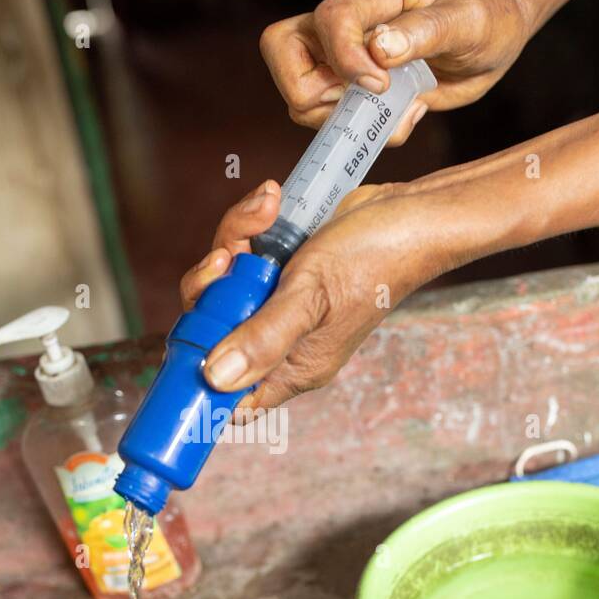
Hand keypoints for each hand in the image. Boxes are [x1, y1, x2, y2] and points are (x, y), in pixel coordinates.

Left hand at [180, 178, 445, 411]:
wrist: (410, 214)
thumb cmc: (375, 260)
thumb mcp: (311, 298)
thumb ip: (262, 338)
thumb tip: (214, 378)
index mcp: (294, 367)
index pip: (230, 395)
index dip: (200, 373)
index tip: (188, 333)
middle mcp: (283, 342)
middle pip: (213, 329)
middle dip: (212, 285)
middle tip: (229, 256)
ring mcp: (279, 304)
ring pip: (223, 283)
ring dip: (234, 239)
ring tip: (264, 212)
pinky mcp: (280, 270)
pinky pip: (242, 253)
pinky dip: (250, 225)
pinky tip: (270, 203)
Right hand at [259, 0, 528, 136]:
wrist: (496, 38)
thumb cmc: (487, 18)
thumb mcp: (467, 20)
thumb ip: (423, 32)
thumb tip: (377, 49)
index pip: (328, 19)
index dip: (343, 59)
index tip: (380, 85)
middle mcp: (349, 20)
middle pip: (282, 48)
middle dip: (309, 92)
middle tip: (363, 103)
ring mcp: (342, 53)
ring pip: (300, 92)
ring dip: (340, 119)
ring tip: (396, 113)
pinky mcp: (349, 84)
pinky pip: (329, 116)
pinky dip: (361, 130)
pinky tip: (402, 115)